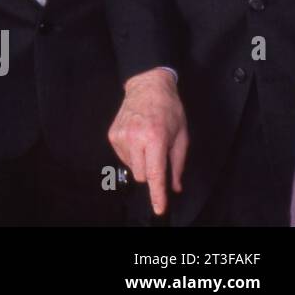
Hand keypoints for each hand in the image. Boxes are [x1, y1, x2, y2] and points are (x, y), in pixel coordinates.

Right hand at [108, 68, 187, 215]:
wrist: (147, 86)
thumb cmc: (169, 109)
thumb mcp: (181, 136)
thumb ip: (177, 164)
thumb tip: (175, 186)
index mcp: (155, 139)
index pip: (155, 174)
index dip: (157, 194)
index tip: (159, 208)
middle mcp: (135, 138)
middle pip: (142, 175)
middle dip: (151, 172)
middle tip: (159, 154)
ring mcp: (121, 136)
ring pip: (132, 167)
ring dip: (141, 161)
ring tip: (148, 141)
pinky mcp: (112, 134)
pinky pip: (123, 156)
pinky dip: (132, 153)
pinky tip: (137, 138)